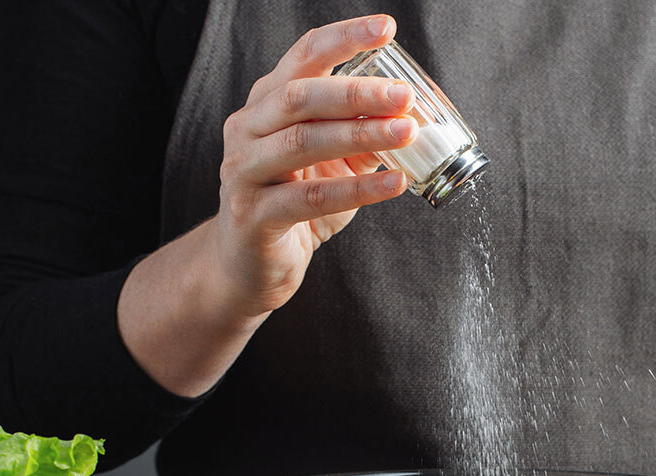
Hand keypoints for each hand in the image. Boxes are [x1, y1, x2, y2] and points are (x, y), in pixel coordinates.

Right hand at [119, 15, 418, 397]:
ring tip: (406, 134)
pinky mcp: (252, 215)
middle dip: (356, 92)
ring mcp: (244, 171)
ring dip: (360, 135)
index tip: (386, 28)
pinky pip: (310, 197)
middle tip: (404, 96)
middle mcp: (248, 129)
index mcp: (266, 105)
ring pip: (303, 141)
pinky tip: (394, 183)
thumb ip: (360, 140)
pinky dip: (356, 188)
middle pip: (300, 96)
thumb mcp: (330, 166)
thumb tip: (411, 119)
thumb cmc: (292, 208)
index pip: (303, 57)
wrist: (247, 267)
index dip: (344, 39)